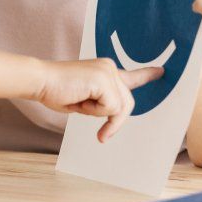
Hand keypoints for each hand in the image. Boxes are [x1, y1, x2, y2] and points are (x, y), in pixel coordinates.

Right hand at [35, 59, 162, 142]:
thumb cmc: (56, 90)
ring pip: (119, 107)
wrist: (40, 80)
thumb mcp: (85, 99)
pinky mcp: (104, 80)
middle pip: (127, 103)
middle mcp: (110, 67)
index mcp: (104, 70)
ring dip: (98, 114)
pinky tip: (79, 100)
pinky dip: (94, 111)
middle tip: (101, 134)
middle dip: (114, 121)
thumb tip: (115, 112)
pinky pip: (111, 108)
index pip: (131, 75)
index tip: (161, 72)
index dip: (146, 75)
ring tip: (79, 104)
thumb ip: (101, 102)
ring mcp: (109, 72)